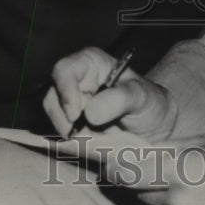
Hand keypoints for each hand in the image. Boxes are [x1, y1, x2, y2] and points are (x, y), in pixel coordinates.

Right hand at [44, 46, 174, 140]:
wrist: (152, 126)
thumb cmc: (148, 102)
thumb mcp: (141, 96)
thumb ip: (119, 99)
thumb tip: (90, 112)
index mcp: (90, 62)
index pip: (64, 70)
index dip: (65, 91)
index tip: (75, 115)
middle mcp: (76, 80)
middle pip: (52, 97)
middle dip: (66, 118)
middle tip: (88, 132)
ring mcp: (70, 103)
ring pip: (55, 119)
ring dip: (72, 133)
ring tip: (99, 135)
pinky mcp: (70, 124)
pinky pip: (62, 135)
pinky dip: (75, 142)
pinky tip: (95, 141)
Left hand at [120, 134, 204, 204]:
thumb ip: (169, 149)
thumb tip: (136, 149)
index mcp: (181, 170)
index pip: (128, 172)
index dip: (115, 167)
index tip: (108, 163)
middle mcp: (180, 203)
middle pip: (141, 194)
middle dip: (147, 183)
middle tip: (165, 172)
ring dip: (165, 204)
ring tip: (194, 190)